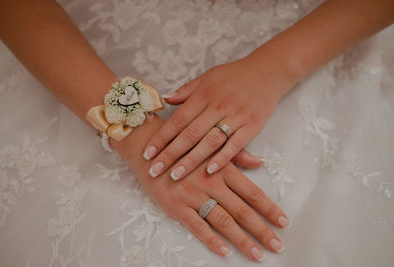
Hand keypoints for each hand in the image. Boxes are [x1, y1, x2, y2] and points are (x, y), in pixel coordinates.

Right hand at [113, 116, 289, 260]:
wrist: (150, 149)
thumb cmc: (183, 148)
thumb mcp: (211, 146)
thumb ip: (237, 156)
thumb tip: (261, 162)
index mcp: (222, 168)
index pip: (252, 192)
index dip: (269, 208)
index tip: (284, 222)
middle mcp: (211, 183)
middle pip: (242, 210)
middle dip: (262, 230)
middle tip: (278, 245)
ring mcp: (193, 195)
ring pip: (222, 221)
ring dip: (242, 240)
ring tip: (257, 254)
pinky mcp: (176, 206)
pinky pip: (196, 226)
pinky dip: (211, 240)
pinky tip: (224, 251)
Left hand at [143, 56, 292, 180]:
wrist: (267, 71)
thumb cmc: (234, 75)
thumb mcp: (208, 76)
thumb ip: (187, 91)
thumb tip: (166, 100)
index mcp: (204, 95)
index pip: (178, 120)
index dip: (162, 137)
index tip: (147, 153)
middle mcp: (218, 106)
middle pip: (190, 134)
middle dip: (170, 154)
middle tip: (154, 171)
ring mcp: (236, 116)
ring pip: (210, 142)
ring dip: (191, 160)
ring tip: (175, 176)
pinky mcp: (252, 126)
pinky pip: (235, 144)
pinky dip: (223, 158)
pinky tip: (209, 171)